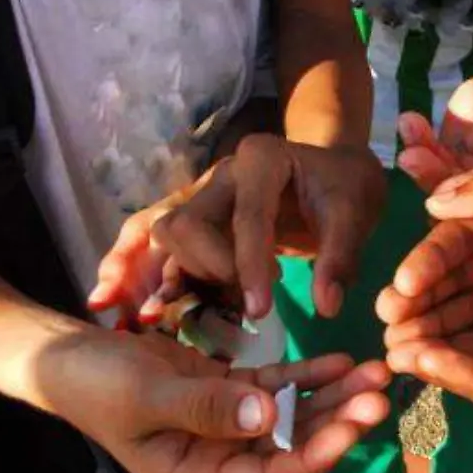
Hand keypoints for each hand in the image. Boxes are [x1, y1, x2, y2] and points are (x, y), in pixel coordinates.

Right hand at [43, 329, 390, 472]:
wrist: (65, 356)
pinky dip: (309, 376)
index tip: (353, 428)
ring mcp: (227, 424)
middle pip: (291, 444)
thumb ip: (204, 408)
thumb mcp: (147, 394)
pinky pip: (278, 387)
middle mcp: (218, 457)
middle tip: (381, 394)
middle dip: (338, 420)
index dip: (313, 454)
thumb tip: (264, 417)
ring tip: (376, 371)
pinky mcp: (229, 391)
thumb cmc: (96, 383)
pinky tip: (342, 361)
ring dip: (333, 395)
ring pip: (292, 413)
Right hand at [91, 134, 385, 321]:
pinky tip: (116, 304)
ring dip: (167, 276)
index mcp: (261, 160)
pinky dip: (138, 271)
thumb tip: (325, 306)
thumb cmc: (345, 189)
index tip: (261, 311)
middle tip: (241, 306)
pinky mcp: (195, 220)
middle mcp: (221, 174)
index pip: (247, 217)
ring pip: (163, 234)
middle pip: (187, 223)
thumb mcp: (356, 214)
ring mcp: (201, 196)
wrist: (334, 174)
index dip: (250, 266)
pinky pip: (155, 244)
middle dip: (206, 270)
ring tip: (173, 312)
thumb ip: (341, 257)